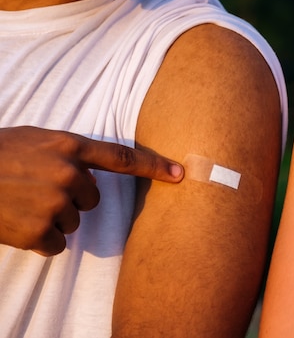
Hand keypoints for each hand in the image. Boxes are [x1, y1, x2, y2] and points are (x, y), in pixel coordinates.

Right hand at [0, 126, 182, 255]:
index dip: (155, 166)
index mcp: (69, 146)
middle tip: (39, 190)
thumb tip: (94, 172)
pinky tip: (20, 223)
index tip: (182, 174)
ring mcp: (54, 203)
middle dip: (71, 198)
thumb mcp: (37, 139)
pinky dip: (42, 240)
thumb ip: (70, 152)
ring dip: (53, 218)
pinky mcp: (39, 231)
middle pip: (92, 199)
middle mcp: (68, 173)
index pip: (123, 157)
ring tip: (23, 203)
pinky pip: (57, 244)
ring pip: (74, 222)